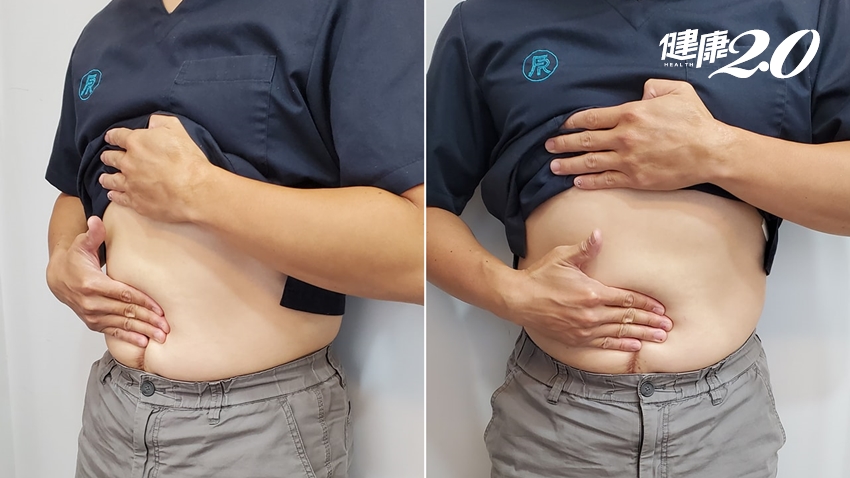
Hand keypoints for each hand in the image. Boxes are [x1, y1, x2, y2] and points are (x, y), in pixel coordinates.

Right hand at [46, 216, 168, 346]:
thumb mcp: (81, 244)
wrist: (58, 278)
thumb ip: (92, 234)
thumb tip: (95, 221)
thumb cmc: (74, 260)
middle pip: (125, 312)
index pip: (123, 295)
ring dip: (142, 331)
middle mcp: (92, 303)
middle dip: (148, 320)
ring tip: (161, 337)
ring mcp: (92, 315)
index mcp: (92, 284)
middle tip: (166, 327)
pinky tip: (144, 343)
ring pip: (121, 324)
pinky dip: (128, 338)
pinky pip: (113, 332)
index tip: (160, 309)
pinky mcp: (93, 322)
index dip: (142, 302)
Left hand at [99, 114, 213, 222]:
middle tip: (107, 157)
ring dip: (106, 178)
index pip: (117, 136)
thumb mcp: (177, 130)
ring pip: (111, 180)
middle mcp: (128, 162)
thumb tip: (152, 122)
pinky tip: (113, 195)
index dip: (112, 136)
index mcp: (136, 142)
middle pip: (111, 158)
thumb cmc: (188, 159)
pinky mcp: (136, 201)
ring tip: (104, 178)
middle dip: (108, 156)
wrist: (194, 190)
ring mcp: (130, 183)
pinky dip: (114, 195)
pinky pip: (119, 198)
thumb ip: (161, 122)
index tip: (110, 138)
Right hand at [503, 230, 671, 351]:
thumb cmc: (540, 277)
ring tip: (659, 338)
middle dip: (650, 322)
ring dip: (641, 335)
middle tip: (667, 326)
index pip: (626, 299)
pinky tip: (634, 346)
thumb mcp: (562, 258)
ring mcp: (585, 328)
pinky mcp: (577, 338)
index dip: (646, 304)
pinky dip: (621, 345)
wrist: (519, 300)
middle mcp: (591, 313)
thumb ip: (584, 249)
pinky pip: (604, 343)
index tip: (661, 308)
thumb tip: (599, 234)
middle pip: (627, 317)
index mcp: (592, 292)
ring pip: (619, 332)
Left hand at [546, 79, 730, 190]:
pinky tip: (576, 182)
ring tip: (553, 166)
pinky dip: (588, 182)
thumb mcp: (678, 91)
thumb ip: (655, 86)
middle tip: (548, 146)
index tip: (562, 125)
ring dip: (569, 164)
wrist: (710, 152)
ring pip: (590, 162)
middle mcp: (624, 136)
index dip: (573, 122)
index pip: (592, 117)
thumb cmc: (696, 120)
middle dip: (563, 143)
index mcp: (631, 113)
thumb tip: (642, 90)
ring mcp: (628, 159)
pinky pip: (606, 180)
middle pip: (585, 140)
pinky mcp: (636, 179)